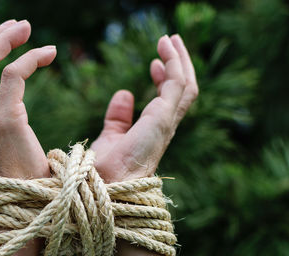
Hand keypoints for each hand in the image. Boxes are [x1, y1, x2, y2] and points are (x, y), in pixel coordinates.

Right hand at [0, 20, 55, 255]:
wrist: (24, 216)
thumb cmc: (24, 186)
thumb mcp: (3, 151)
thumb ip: (1, 126)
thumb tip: (13, 108)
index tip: (8, 39)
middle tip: (19, 26)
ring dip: (5, 39)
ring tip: (28, 30)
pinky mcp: (6, 123)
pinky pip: (15, 76)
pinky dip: (31, 59)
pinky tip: (50, 53)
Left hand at [91, 34, 197, 182]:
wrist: (103, 184)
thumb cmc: (104, 169)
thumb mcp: (110, 135)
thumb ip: (118, 118)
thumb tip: (124, 94)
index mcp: (153, 131)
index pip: (166, 101)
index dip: (162, 80)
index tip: (152, 64)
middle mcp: (164, 127)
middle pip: (181, 91)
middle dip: (178, 65)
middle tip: (170, 43)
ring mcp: (166, 122)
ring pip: (185, 86)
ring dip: (180, 60)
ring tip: (170, 39)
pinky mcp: (163, 118)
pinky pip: (177, 84)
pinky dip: (174, 63)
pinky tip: (164, 48)